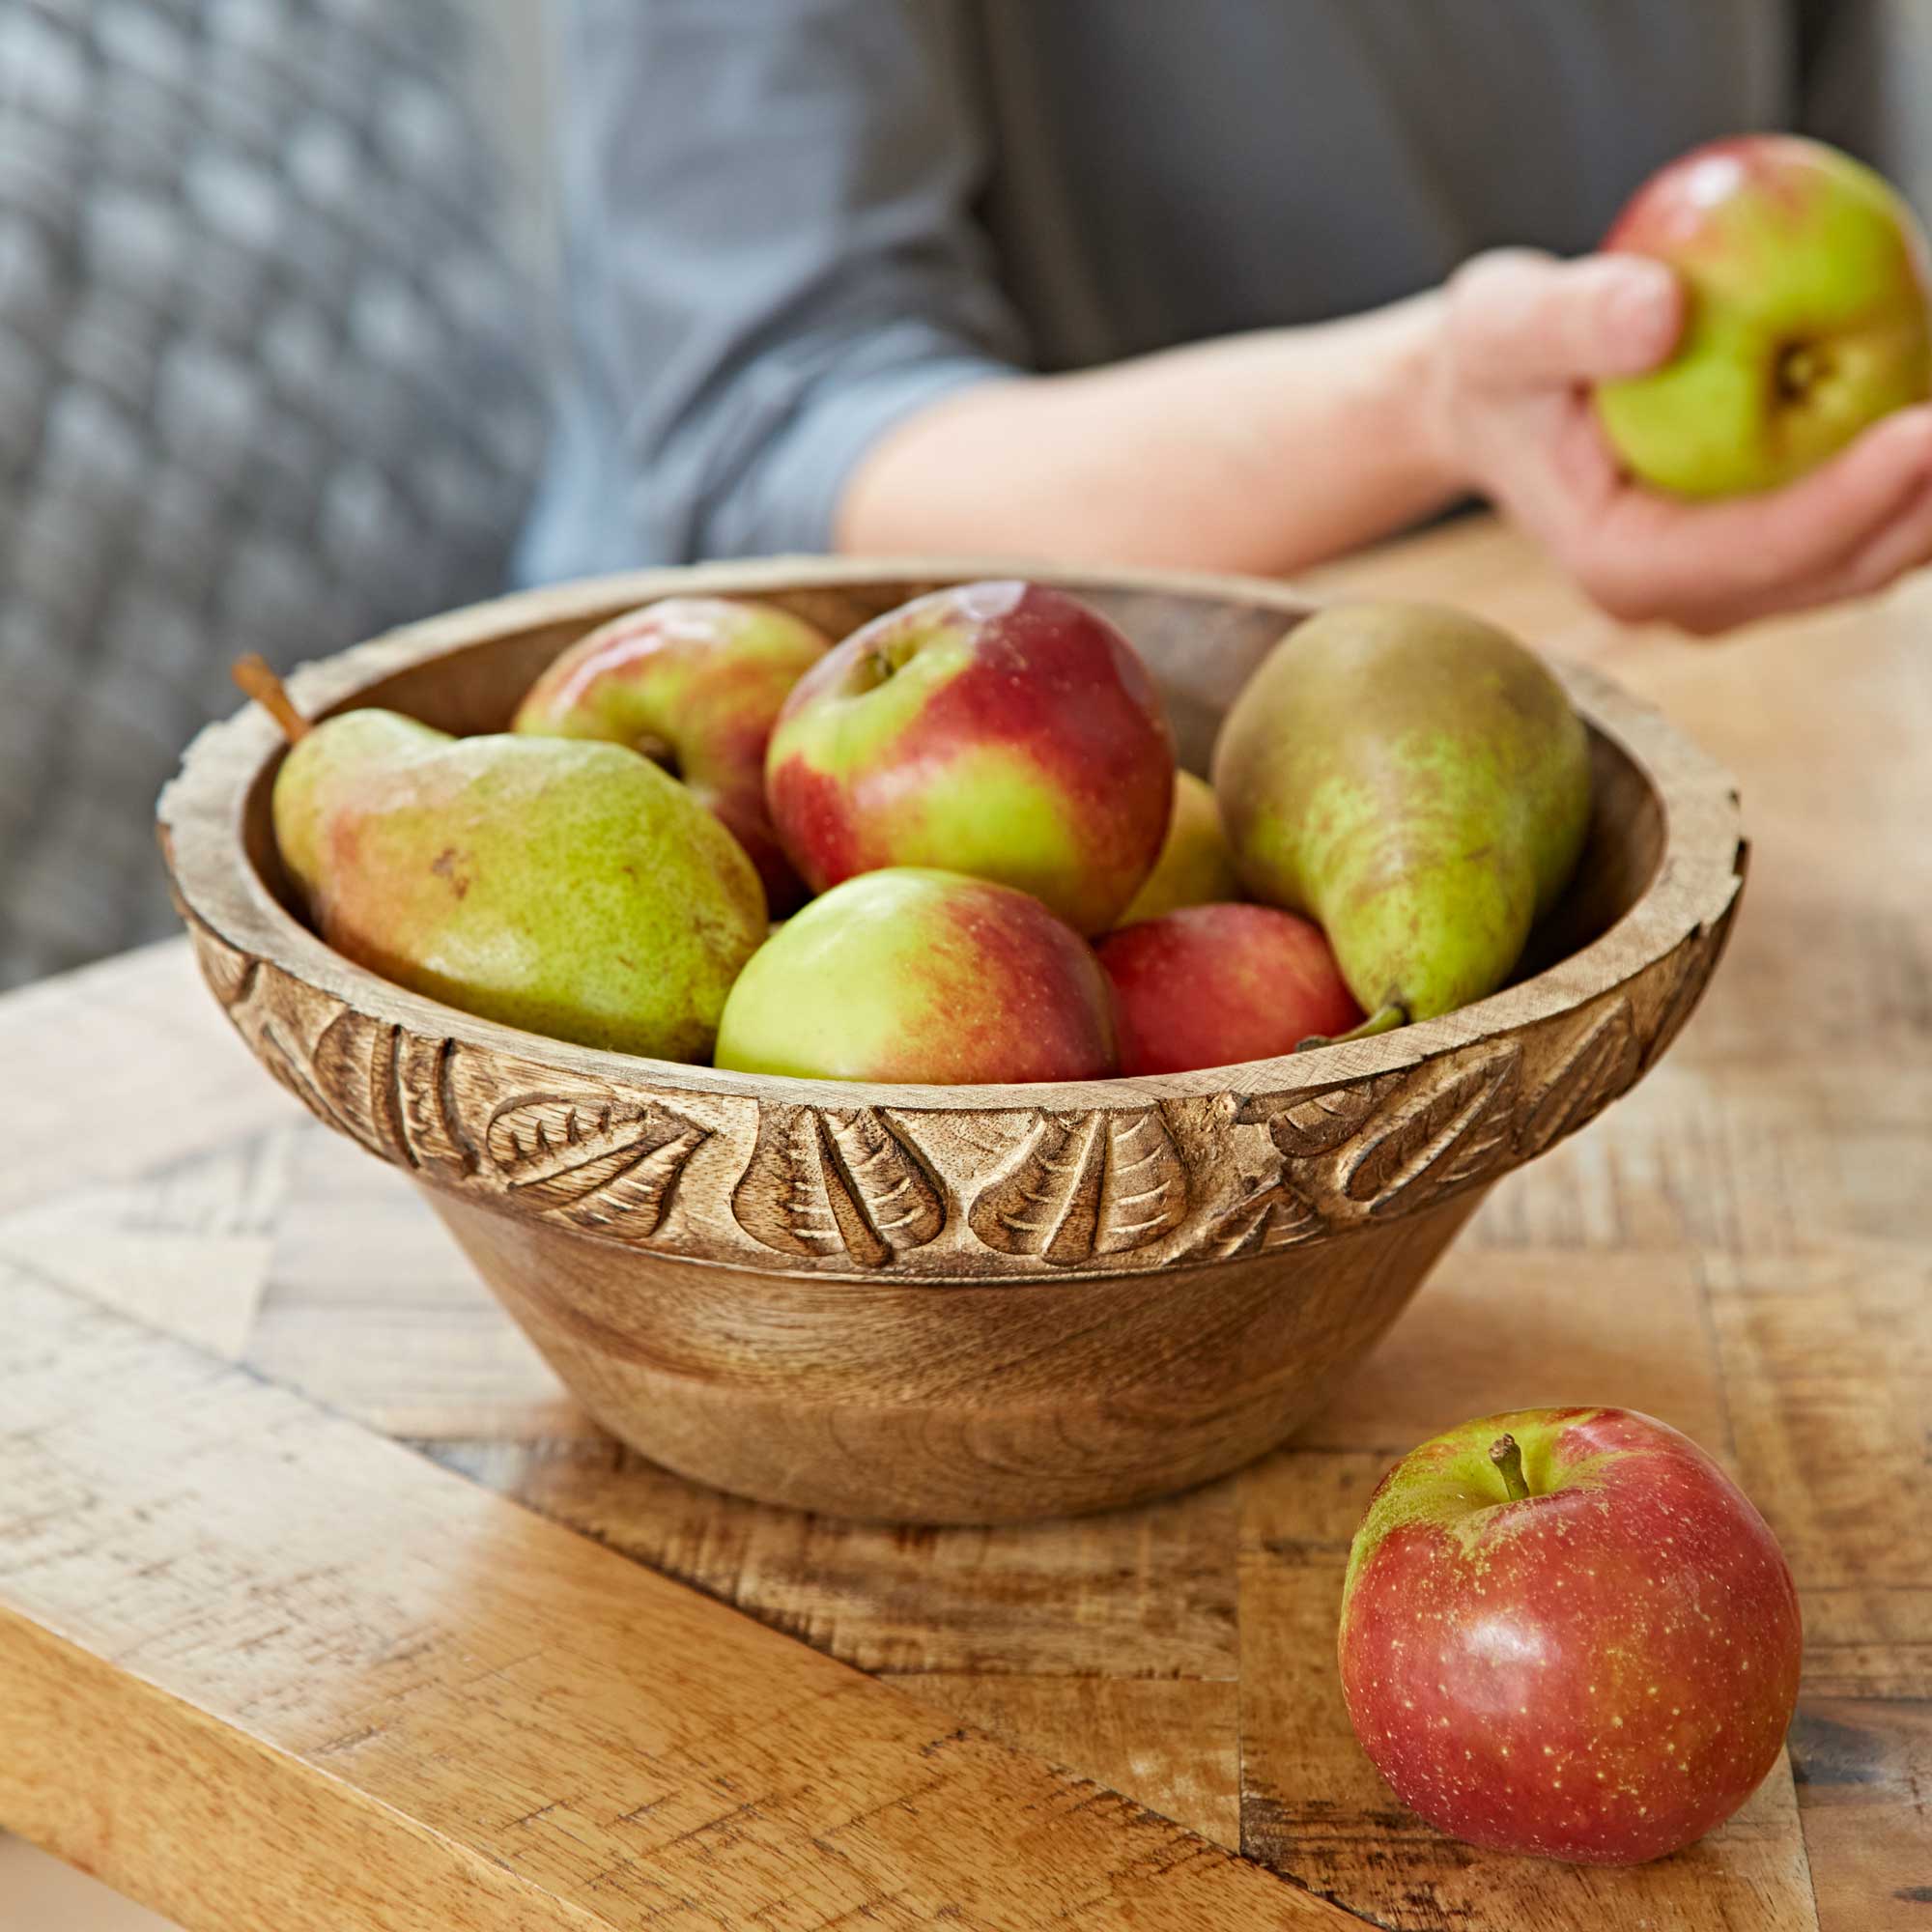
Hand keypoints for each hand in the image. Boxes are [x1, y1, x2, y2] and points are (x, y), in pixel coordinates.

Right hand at [1431, 248, 1931, 632]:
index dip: (1849, 498)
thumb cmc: (1500, 359)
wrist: (1501, 395)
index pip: (1756, 548)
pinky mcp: (1775, 547)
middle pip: (1842, 568)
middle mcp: (1690, 594)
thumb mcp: (1504, 323)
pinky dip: (1924, 467)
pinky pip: (1878, 518)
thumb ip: (1572, 320)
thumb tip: (1660, 312)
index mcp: (1626, 564)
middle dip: (1925, 503)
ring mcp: (1740, 579)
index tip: (1926, 429)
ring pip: (1877, 555)